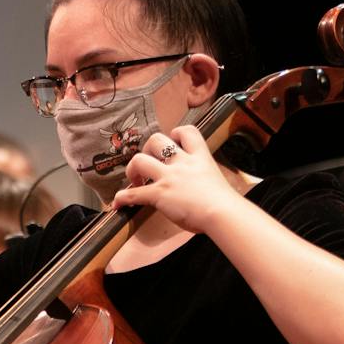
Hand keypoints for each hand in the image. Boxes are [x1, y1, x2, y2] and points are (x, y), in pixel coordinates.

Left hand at [112, 123, 248, 233]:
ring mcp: (169, 177)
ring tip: (135, 182)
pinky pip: (133, 193)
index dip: (176, 133)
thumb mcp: (216, 181)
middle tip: (149, 166)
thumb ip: (203, 177)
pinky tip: (118, 203)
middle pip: (156, 139)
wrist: (223, 213)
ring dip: (132, 169)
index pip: (187, 131)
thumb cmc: (225, 203)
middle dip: (147, 150)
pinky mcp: (160, 193)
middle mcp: (182, 162)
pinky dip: (122, 197)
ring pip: (139, 160)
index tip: (173, 143)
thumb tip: (199, 187)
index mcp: (200, 157)